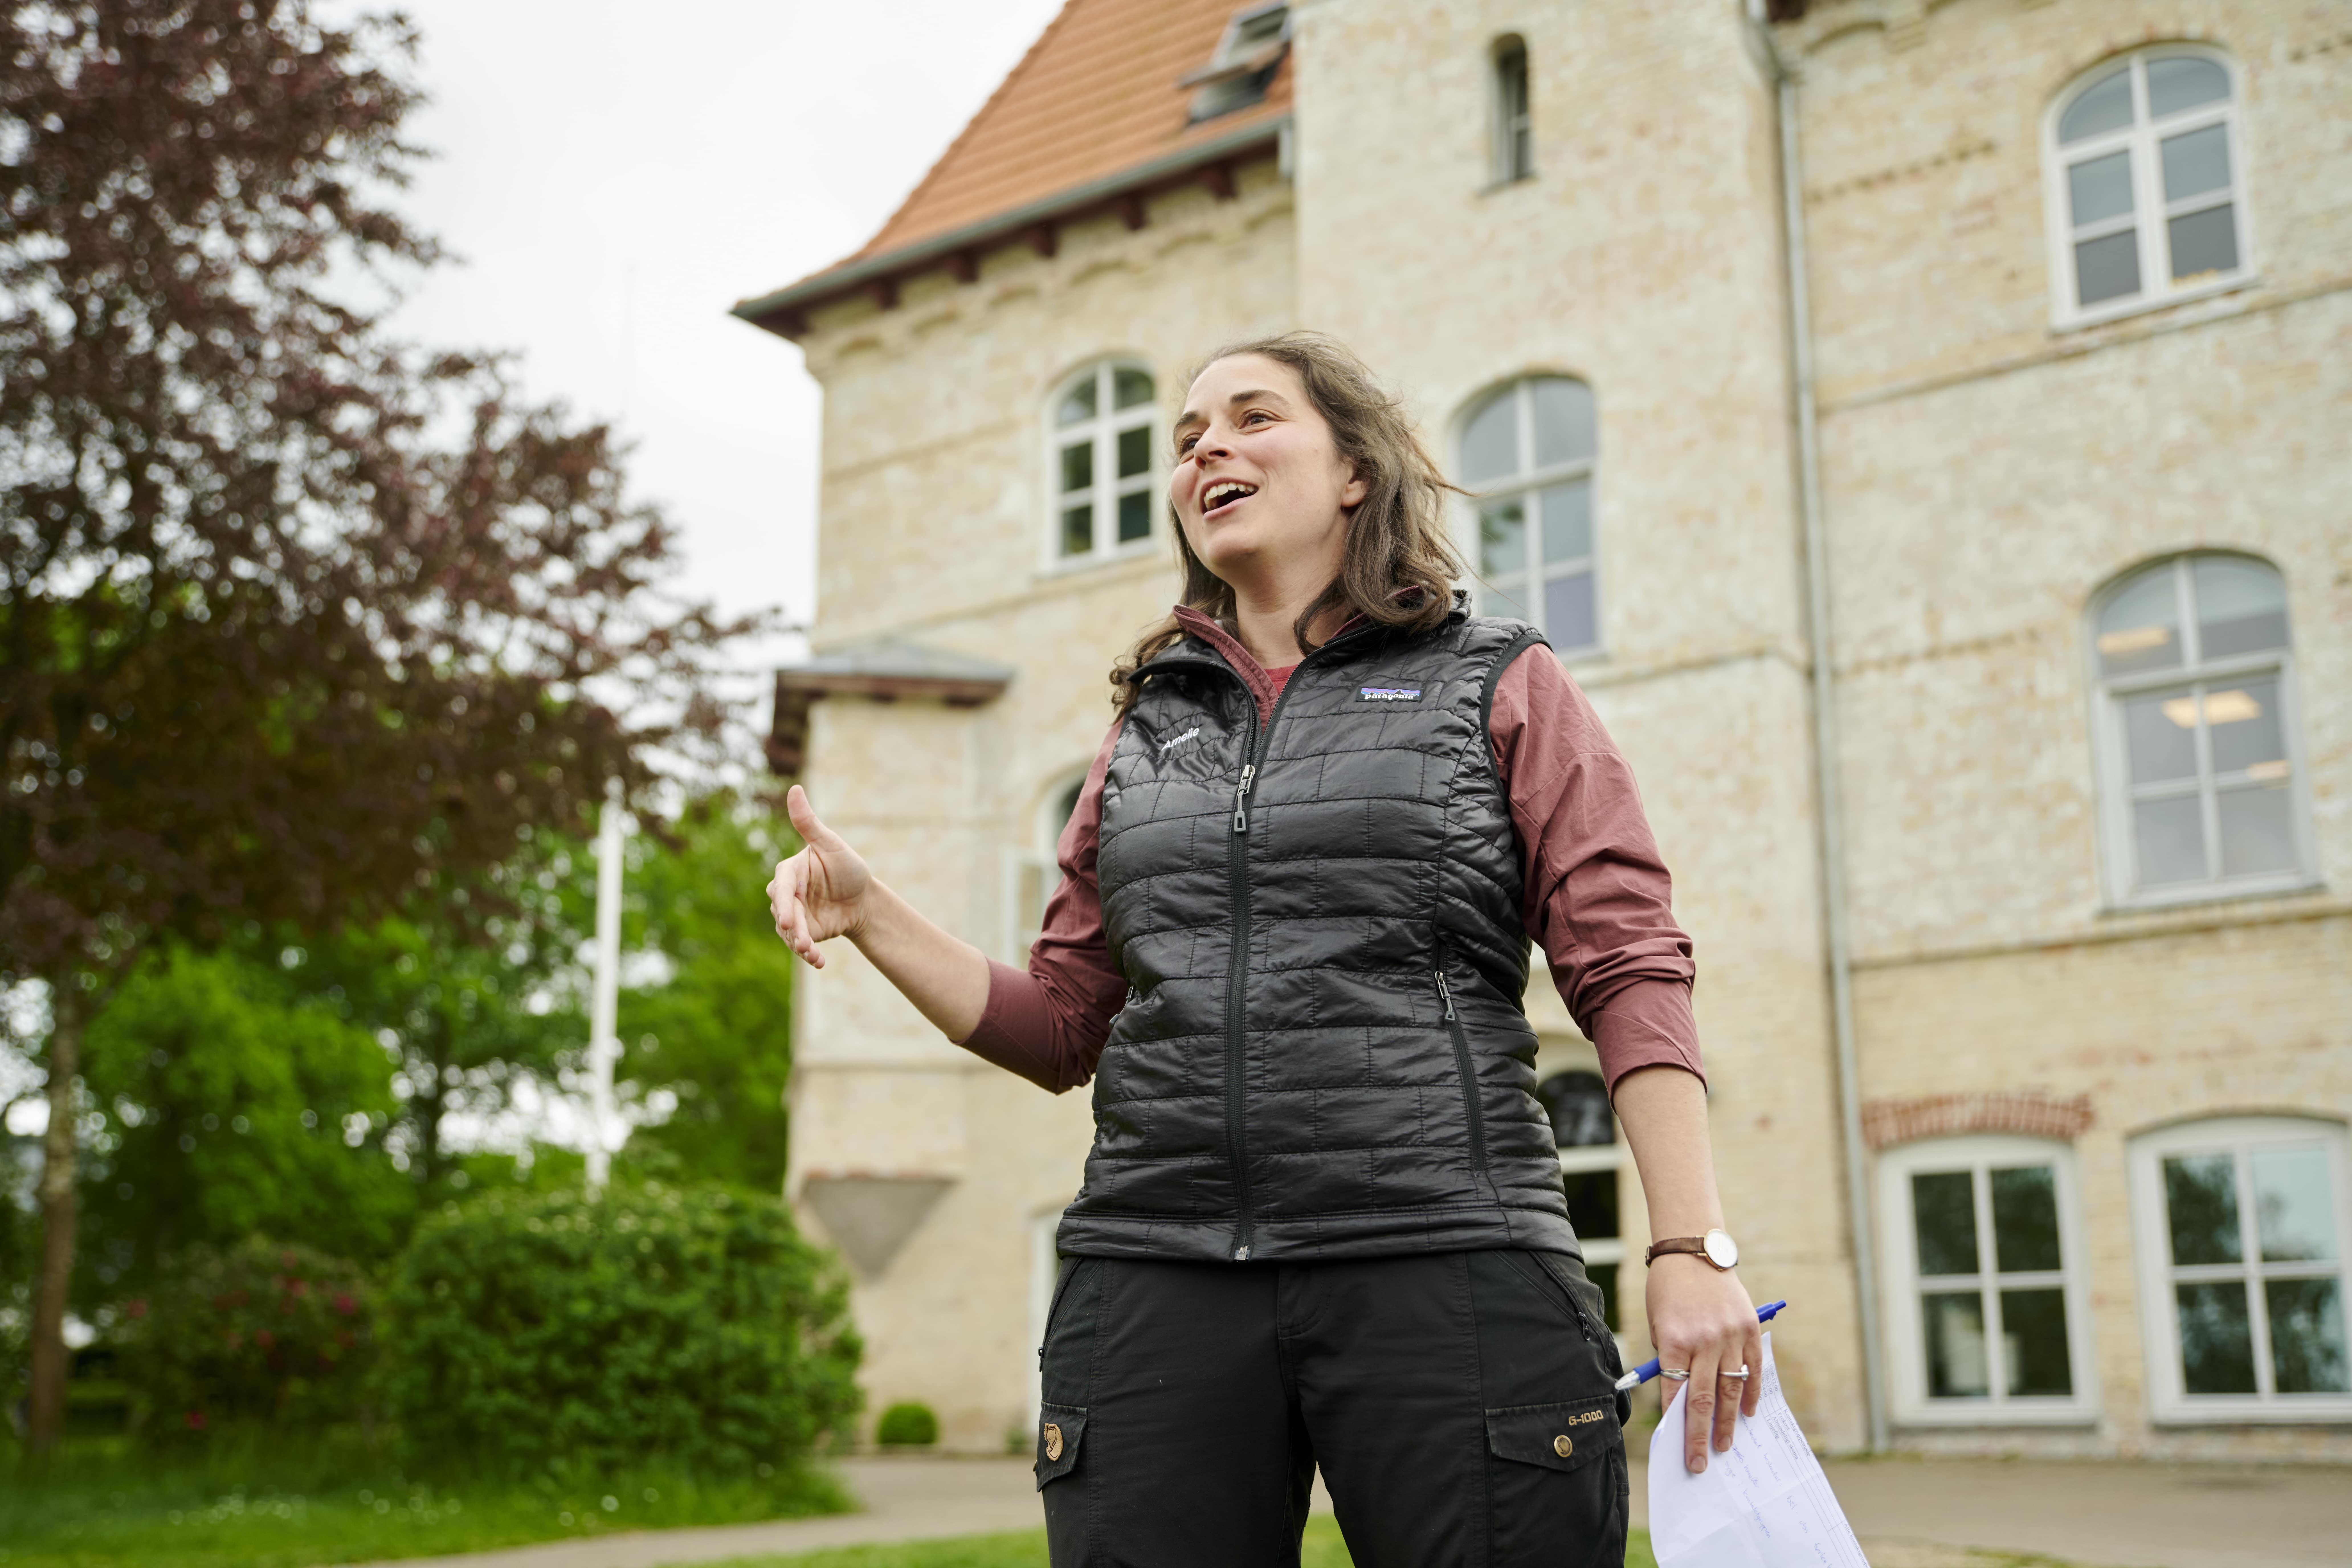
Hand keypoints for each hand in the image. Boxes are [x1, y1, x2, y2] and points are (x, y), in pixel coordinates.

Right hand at [767, 785, 873, 968]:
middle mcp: (787, 894)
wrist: (863, 898)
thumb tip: (794, 788)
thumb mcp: (832, 844)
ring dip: (799, 944)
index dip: (783, 901)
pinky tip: (819, 962)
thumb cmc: (848, 866)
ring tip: (813, 954)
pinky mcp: (803, 932)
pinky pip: (799, 945)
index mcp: (790, 871)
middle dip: (791, 928)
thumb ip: (809, 823)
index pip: (782, 886)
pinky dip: (809, 954)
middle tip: (802, 942)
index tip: (788, 918)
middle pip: (782, 911)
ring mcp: (793, 914)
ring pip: (788, 931)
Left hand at [1645, 1256, 1762, 1473]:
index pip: (1675, 1391)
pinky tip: (1747, 1412)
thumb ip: (1669, 1360)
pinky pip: (1753, 1368)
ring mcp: (1730, 1335)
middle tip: (1699, 1463)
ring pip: (1730, 1389)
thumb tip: (1678, 1400)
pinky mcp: (1749, 1329)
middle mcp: (1704, 1340)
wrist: (1693, 1252)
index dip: (1676, 1423)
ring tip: (1723, 1445)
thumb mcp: (1658, 1324)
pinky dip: (1751, 1392)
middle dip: (1699, 1435)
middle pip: (1702, 1399)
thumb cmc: (1668, 1291)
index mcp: (1674, 1339)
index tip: (1678, 1449)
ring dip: (1727, 1421)